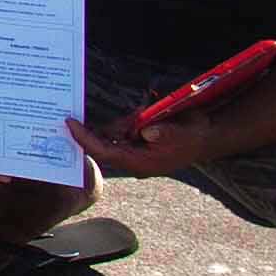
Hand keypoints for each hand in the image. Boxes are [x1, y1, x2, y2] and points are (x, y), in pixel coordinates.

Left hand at [65, 109, 201, 179]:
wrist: (207, 135)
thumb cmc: (193, 136)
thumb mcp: (180, 132)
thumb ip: (162, 132)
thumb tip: (146, 132)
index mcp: (140, 163)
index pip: (104, 153)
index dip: (85, 140)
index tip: (70, 125)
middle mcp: (134, 159)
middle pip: (102, 146)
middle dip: (88, 132)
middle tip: (68, 115)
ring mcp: (136, 151)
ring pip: (111, 137)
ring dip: (108, 126)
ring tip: (104, 113)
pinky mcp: (139, 141)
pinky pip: (121, 132)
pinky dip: (118, 123)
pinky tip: (122, 114)